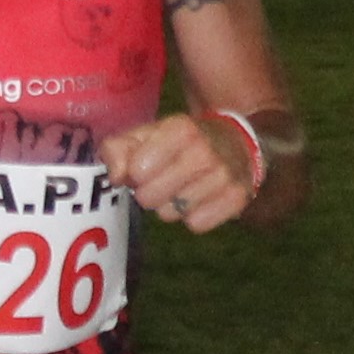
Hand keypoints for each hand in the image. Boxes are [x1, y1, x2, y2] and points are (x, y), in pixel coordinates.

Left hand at [99, 111, 250, 232]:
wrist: (236, 141)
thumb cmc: (181, 141)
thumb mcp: (147, 134)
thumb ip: (118, 149)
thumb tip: (115, 176)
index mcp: (181, 129)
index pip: (137, 170)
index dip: (134, 173)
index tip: (144, 166)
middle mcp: (205, 152)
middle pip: (150, 197)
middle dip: (149, 193)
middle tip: (161, 181)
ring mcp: (224, 176)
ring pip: (172, 214)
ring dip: (171, 206)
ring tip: (183, 188)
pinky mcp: (238, 198)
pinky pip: (197, 224)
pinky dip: (194, 216)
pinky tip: (201, 199)